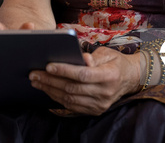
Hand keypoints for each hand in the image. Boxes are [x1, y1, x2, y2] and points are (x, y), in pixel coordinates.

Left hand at [28, 47, 142, 115]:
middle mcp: (105, 93)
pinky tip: (47, 90)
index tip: (48, 65)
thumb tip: (82, 58)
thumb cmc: (115, 62)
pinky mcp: (95, 110)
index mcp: (109, 76)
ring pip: (69, 99)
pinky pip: (72, 106)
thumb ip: (93, 56)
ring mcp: (100, 105)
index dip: (64, 70)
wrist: (130, 79)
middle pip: (72, 88)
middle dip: (50, 81)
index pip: (83, 74)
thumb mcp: (107, 53)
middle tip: (34, 73)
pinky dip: (57, 98)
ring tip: (36, 81)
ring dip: (50, 90)